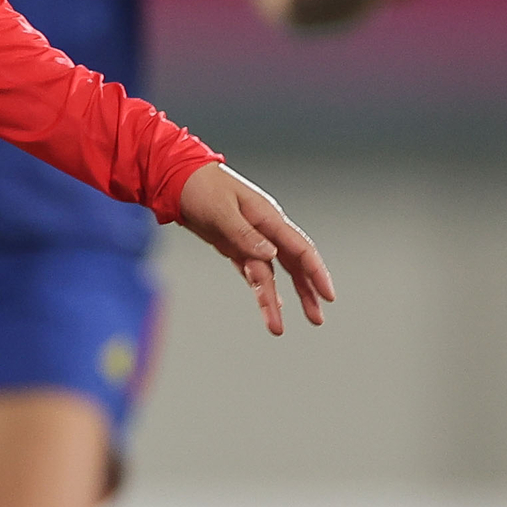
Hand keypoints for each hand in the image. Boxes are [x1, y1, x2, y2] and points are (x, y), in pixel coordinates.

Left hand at [172, 165, 333, 335]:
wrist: (177, 178)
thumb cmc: (201, 187)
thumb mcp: (221, 210)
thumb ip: (244, 234)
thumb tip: (270, 256)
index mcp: (268, 218)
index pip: (300, 249)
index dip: (317, 273)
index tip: (328, 295)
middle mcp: (265, 231)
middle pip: (293, 266)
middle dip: (306, 293)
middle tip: (317, 319)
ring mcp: (250, 240)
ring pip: (271, 275)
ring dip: (276, 300)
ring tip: (278, 328)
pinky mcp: (235, 247)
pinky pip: (254, 273)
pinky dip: (262, 290)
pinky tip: (271, 307)